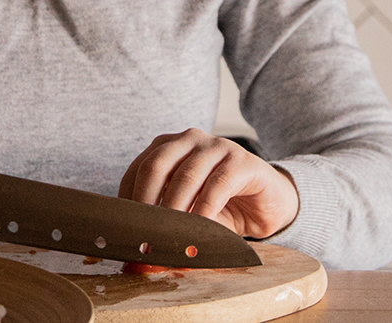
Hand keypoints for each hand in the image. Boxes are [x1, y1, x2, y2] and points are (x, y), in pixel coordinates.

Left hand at [119, 128, 298, 238]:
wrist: (266, 204)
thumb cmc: (220, 206)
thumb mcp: (186, 211)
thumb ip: (162, 220)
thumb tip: (135, 251)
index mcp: (168, 146)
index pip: (138, 169)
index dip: (127, 200)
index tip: (125, 230)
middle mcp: (190, 139)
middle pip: (156, 166)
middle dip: (146, 203)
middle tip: (143, 234)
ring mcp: (217, 146)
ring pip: (186, 176)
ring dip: (174, 210)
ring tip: (169, 237)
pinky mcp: (242, 162)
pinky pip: (218, 185)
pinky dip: (205, 210)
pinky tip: (199, 230)